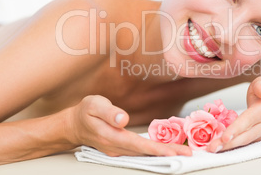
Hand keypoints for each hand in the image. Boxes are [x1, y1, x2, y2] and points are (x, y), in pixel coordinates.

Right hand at [68, 95, 191, 156]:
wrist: (73, 125)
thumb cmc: (85, 112)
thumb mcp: (94, 104)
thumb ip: (109, 112)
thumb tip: (123, 119)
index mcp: (111, 136)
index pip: (138, 145)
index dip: (156, 149)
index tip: (173, 153)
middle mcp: (116, 147)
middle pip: (145, 153)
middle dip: (167, 154)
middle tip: (187, 154)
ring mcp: (118, 150)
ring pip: (143, 154)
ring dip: (162, 154)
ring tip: (182, 153)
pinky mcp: (120, 148)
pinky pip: (139, 152)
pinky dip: (153, 152)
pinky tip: (165, 150)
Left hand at [207, 76, 260, 152]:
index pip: (248, 120)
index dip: (236, 129)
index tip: (225, 137)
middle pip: (245, 136)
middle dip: (228, 143)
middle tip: (212, 148)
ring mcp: (260, 134)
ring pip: (243, 142)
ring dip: (227, 147)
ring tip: (212, 149)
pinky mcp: (254, 139)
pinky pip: (242, 143)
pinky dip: (230, 147)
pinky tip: (218, 148)